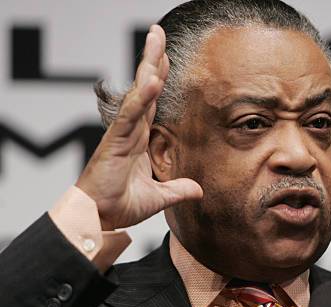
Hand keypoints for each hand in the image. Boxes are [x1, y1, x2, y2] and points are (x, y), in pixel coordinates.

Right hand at [76, 25, 202, 229]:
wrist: (99, 219)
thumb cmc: (119, 206)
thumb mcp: (159, 197)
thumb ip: (177, 190)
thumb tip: (198, 190)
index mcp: (138, 139)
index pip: (152, 102)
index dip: (158, 79)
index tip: (166, 57)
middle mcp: (131, 130)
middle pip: (145, 88)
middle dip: (152, 59)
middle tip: (158, 33)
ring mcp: (122, 133)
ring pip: (138, 93)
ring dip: (147, 65)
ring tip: (155, 39)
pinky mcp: (115, 141)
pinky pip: (131, 115)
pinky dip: (142, 97)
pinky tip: (153, 80)